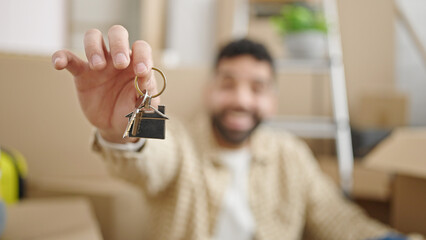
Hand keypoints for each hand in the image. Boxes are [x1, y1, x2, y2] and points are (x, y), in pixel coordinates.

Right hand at [52, 25, 158, 142]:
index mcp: (137, 63)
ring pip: (93, 37)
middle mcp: (118, 58)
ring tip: (97, 67)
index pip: (141, 48)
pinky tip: (58, 64)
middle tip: (120, 64)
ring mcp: (99, 63)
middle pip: (117, 33)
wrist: (116, 126)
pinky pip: (69, 58)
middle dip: (119, 44)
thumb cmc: (134, 111)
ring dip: (94, 48)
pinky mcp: (82, 73)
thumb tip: (144, 75)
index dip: (142, 56)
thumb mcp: (145, 105)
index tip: (140, 72)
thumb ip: (146, 89)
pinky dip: (61, 56)